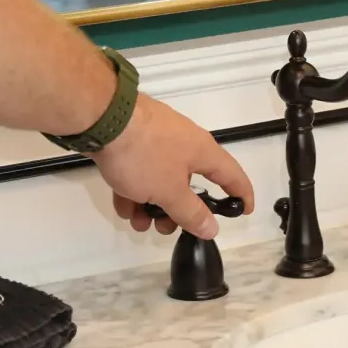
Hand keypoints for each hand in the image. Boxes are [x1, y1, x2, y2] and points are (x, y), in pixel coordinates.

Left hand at [89, 94, 254, 238]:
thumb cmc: (144, 154)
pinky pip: (139, 171)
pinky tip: (122, 207)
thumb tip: (212, 229)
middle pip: (190, 183)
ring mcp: (156, 140)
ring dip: (151, 206)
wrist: (103, 118)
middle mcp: (184, 143)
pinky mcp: (131, 140)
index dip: (241, 195)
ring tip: (137, 222)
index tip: (244, 211)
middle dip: (178, 211)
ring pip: (160, 180)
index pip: (232, 175)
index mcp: (202, 152)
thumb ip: (191, 213)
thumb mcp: (169, 191)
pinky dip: (133, 191)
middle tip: (165, 228)